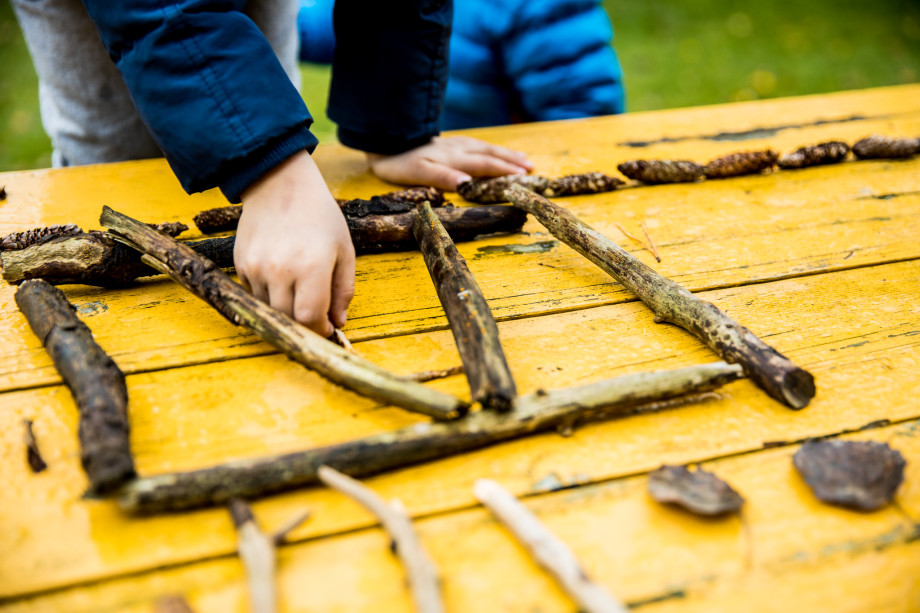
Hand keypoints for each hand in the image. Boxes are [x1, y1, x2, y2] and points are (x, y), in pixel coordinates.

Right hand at [235, 150, 354, 336]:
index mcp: (311, 266)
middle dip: (303, 322)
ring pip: (269, 309)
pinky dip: (269, 294)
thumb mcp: (344, 250)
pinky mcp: (241, 264)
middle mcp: (280, 270)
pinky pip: (254, 294)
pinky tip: (281, 275)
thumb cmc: (319, 216)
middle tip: (315, 315)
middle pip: (288, 318)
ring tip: (298, 288)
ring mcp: (256, 268)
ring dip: (285, 309)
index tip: (326, 328)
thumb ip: (344, 290)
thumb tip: (337, 323)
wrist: (279, 184)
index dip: (319, 329)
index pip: (310, 317)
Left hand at [366, 136, 532, 189]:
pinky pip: (478, 145)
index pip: (485, 165)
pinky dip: (492, 149)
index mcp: (454, 159)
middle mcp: (459, 149)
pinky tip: (495, 150)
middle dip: (512, 162)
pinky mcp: (449, 142)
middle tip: (533, 168)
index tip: (525, 177)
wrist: (384, 140)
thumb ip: (442, 177)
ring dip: (506, 154)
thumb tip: (466, 184)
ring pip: (486, 148)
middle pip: (491, 154)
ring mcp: (455, 144)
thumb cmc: (400, 162)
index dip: (506, 171)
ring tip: (524, 159)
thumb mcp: (418, 173)